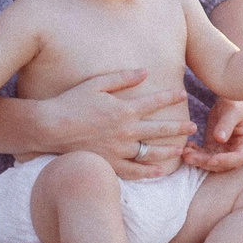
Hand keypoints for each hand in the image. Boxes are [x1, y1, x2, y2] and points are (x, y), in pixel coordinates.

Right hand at [50, 68, 195, 179]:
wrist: (50, 127)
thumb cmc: (71, 102)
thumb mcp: (97, 84)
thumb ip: (123, 78)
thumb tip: (145, 71)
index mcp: (124, 109)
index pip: (154, 102)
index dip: (170, 97)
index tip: (183, 94)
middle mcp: (126, 131)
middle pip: (159, 130)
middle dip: (179, 128)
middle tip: (193, 127)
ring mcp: (119, 150)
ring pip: (151, 152)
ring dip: (169, 151)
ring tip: (182, 149)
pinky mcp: (110, 164)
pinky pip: (134, 171)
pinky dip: (149, 172)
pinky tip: (160, 171)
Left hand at [186, 97, 242, 171]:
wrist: (231, 98)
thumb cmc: (236, 102)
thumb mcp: (233, 111)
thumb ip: (227, 124)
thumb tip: (220, 139)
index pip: (238, 158)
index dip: (225, 161)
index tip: (211, 160)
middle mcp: (237, 151)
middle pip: (223, 163)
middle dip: (206, 162)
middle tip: (190, 157)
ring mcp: (225, 151)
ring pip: (211, 161)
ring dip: (198, 160)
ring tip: (184, 153)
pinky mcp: (214, 148)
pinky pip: (204, 155)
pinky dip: (195, 153)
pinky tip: (186, 147)